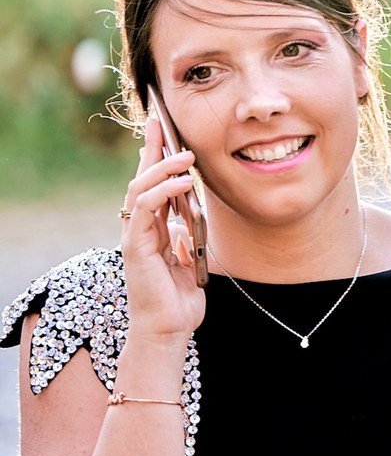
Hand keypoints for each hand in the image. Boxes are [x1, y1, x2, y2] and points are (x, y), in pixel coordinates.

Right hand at [120, 116, 206, 340]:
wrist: (168, 331)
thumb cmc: (178, 302)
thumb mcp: (190, 262)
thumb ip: (186, 240)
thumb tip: (187, 222)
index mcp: (151, 231)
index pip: (150, 186)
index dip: (155, 158)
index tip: (163, 132)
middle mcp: (139, 230)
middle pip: (141, 179)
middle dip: (151, 150)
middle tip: (161, 123)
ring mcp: (135, 237)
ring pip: (140, 189)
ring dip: (162, 168)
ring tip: (184, 154)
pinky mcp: (136, 247)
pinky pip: (145, 210)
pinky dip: (162, 192)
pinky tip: (181, 183)